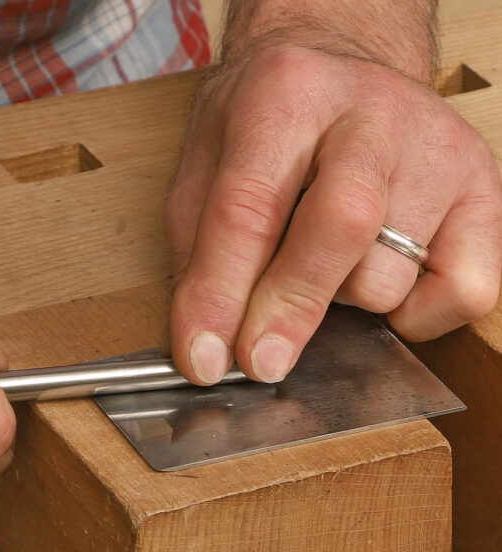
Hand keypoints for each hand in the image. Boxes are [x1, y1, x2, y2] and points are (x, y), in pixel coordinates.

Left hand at [165, 41, 501, 384]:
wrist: (345, 66)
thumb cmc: (269, 127)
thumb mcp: (207, 169)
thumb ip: (200, 254)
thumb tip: (209, 348)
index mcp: (285, 95)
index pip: (247, 209)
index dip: (221, 297)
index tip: (205, 360)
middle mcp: (371, 112)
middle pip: (341, 225)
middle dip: (291, 309)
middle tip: (258, 362)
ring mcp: (437, 149)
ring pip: (389, 275)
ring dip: (344, 298)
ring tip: (327, 262)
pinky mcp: (484, 188)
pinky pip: (464, 294)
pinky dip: (416, 315)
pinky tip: (383, 279)